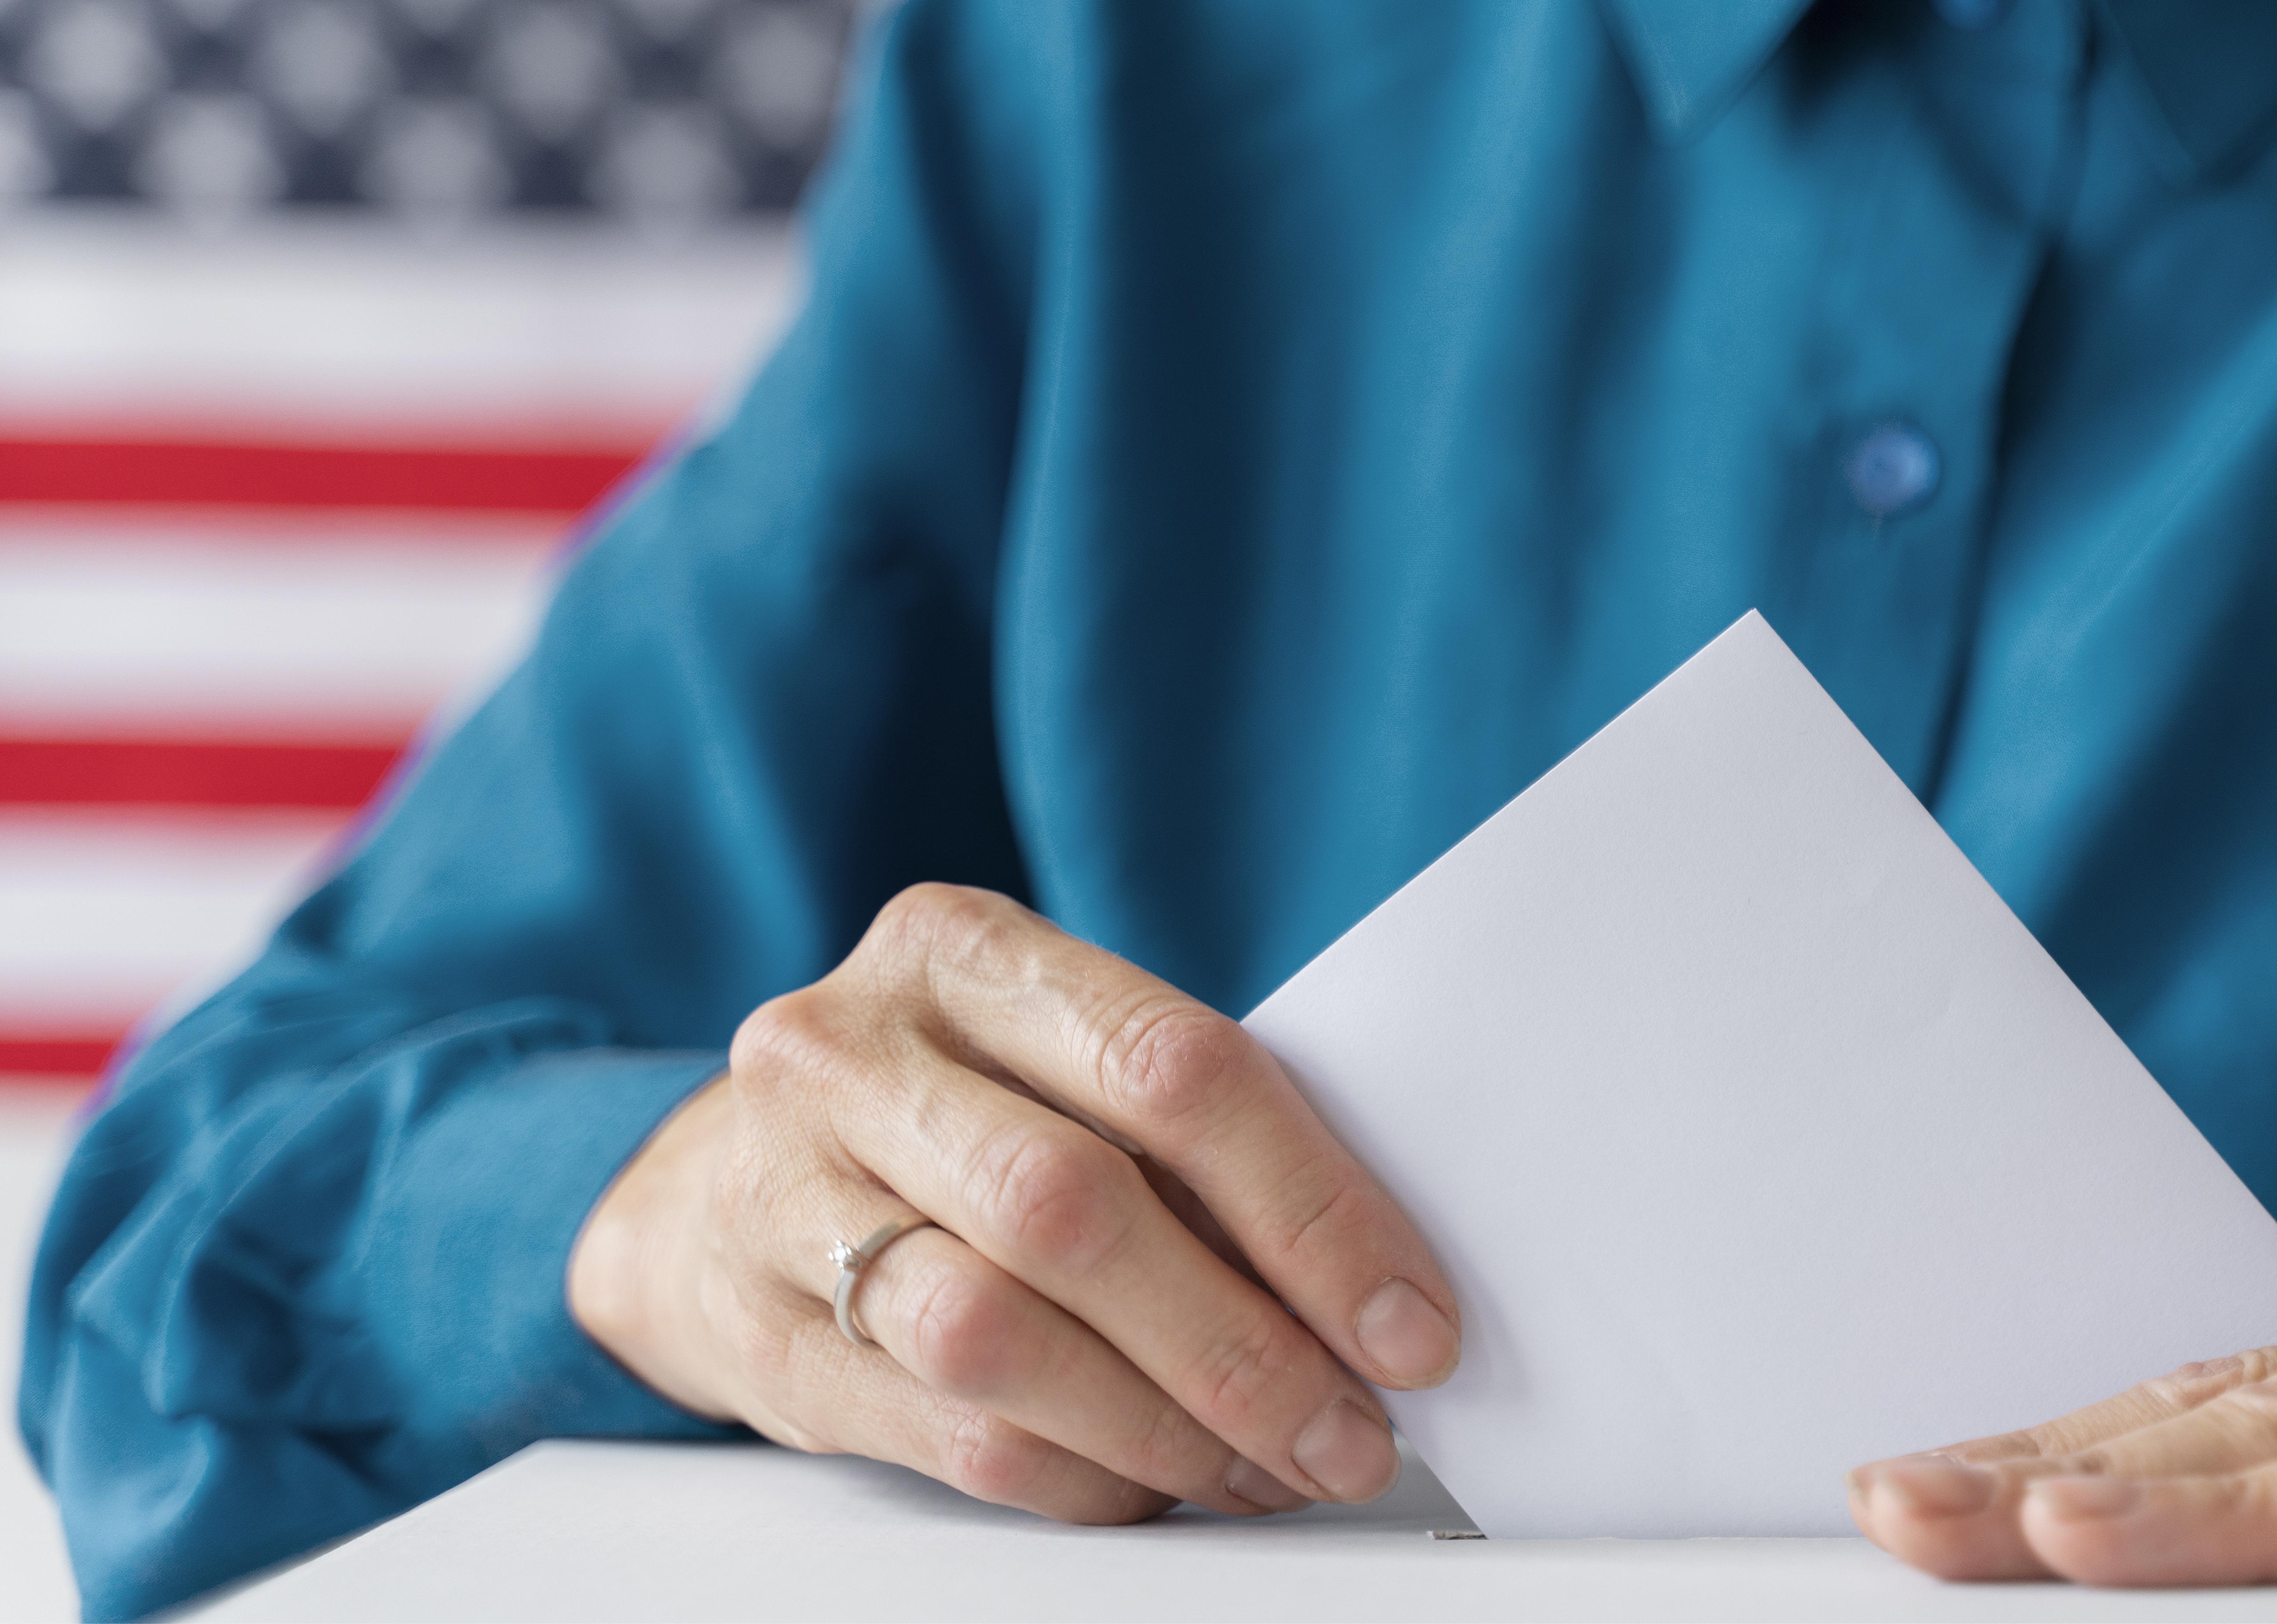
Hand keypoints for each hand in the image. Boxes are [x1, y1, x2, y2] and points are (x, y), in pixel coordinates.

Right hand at [567, 884, 1459, 1522]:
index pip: (1175, 1070)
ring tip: (1275, 1468)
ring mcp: (783, 1193)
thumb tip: (1371, 1289)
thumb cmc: (945, 1111)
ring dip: (1171, 1429)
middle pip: (1080, 1211)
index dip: (1312, 1209)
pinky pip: (954, 1433)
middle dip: (1247, 1345)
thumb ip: (1184, 1134)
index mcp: (960, 950)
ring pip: (1004, 1338)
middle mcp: (852, 1054)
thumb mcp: (1050, 1060)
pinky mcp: (762, 1336)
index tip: (1410, 1322)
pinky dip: (1087, 1476)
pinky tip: (1165, 1487)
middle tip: (1355, 1431)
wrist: (706, 1185)